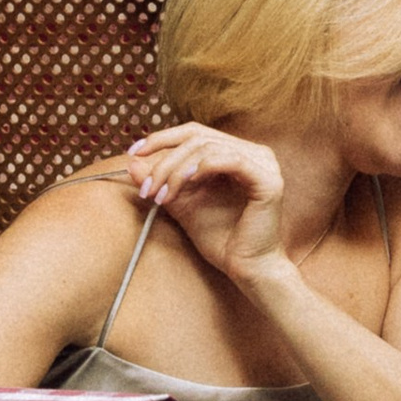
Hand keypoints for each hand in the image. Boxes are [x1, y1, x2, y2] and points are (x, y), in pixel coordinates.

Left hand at [123, 123, 285, 290]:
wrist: (244, 268)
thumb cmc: (219, 238)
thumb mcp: (182, 204)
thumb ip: (162, 182)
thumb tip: (131, 162)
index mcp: (236, 153)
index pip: (195, 133)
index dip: (163, 138)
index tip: (134, 152)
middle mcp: (253, 152)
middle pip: (198, 138)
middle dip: (166, 162)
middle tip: (148, 188)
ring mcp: (264, 164)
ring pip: (209, 148)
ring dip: (178, 170)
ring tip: (164, 195)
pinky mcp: (269, 181)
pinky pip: (233, 160)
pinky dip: (205, 166)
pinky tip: (189, 182)